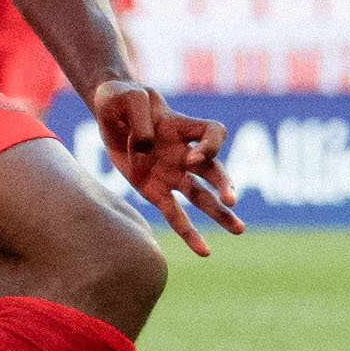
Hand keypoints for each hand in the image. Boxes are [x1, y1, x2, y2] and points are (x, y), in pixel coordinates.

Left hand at [88, 78, 244, 256]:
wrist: (110, 110)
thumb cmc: (122, 99)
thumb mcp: (128, 98)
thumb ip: (140, 121)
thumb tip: (146, 150)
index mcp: (183, 126)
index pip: (214, 133)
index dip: (211, 146)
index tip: (194, 157)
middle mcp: (183, 152)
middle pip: (213, 169)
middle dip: (223, 184)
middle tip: (230, 200)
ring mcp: (171, 173)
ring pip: (201, 197)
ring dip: (220, 213)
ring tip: (239, 229)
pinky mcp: (154, 191)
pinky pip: (175, 215)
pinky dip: (189, 233)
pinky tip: (205, 252)